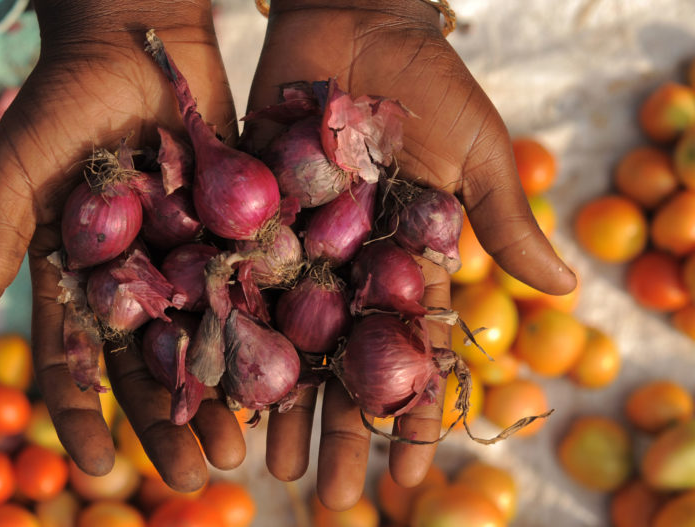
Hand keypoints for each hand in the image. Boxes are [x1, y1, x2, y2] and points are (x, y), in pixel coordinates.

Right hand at [0, 2, 244, 490]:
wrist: (133, 33)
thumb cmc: (58, 100)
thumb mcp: (13, 174)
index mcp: (74, 279)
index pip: (72, 363)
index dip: (79, 418)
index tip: (92, 469)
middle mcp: (132, 280)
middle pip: (148, 367)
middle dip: (167, 424)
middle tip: (195, 477)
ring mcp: (185, 258)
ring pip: (204, 343)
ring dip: (222, 396)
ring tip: (243, 448)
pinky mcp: (235, 229)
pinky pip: (249, 290)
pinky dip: (265, 334)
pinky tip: (289, 377)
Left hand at [246, 0, 576, 509]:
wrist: (352, 17)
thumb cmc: (427, 79)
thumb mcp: (474, 150)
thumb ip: (502, 219)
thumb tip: (563, 291)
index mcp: (407, 258)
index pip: (410, 351)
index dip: (410, 410)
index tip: (406, 471)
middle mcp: (348, 264)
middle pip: (341, 361)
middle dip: (337, 425)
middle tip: (328, 493)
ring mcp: (295, 245)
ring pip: (284, 339)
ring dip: (279, 402)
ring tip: (269, 463)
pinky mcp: (245, 217)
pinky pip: (233, 285)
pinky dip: (225, 335)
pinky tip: (216, 386)